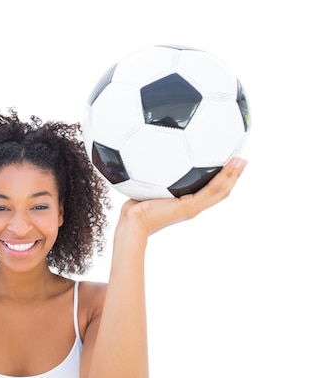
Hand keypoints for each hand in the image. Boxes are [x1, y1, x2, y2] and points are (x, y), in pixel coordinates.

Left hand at [118, 157, 247, 235]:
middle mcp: (193, 206)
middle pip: (220, 191)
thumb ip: (152, 174)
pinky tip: (230, 165)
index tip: (228, 165)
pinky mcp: (191, 207)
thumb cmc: (136, 205)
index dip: (221, 179)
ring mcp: (193, 207)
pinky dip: (224, 178)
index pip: (209, 191)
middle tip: (242, 161)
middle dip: (232, 176)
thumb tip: (146, 156)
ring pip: (220, 191)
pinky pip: (211, 190)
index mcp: (186, 202)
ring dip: (233, 176)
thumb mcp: (147, 186)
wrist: (133, 221)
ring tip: (243, 161)